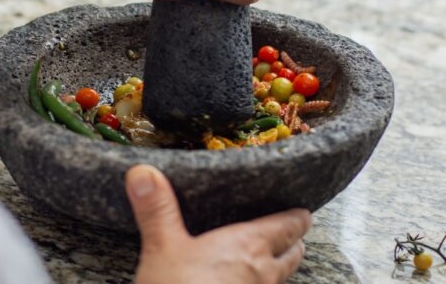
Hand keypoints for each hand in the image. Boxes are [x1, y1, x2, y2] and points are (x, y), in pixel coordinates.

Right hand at [125, 165, 310, 283]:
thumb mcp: (161, 248)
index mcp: (249, 245)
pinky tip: (239, 283)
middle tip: (290, 232)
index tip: (301, 210)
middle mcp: (263, 273)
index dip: (298, 217)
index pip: (289, 226)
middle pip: (292, 254)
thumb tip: (143, 173)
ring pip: (280, 278)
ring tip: (268, 259)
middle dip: (292, 241)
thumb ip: (156, 210)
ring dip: (278, 267)